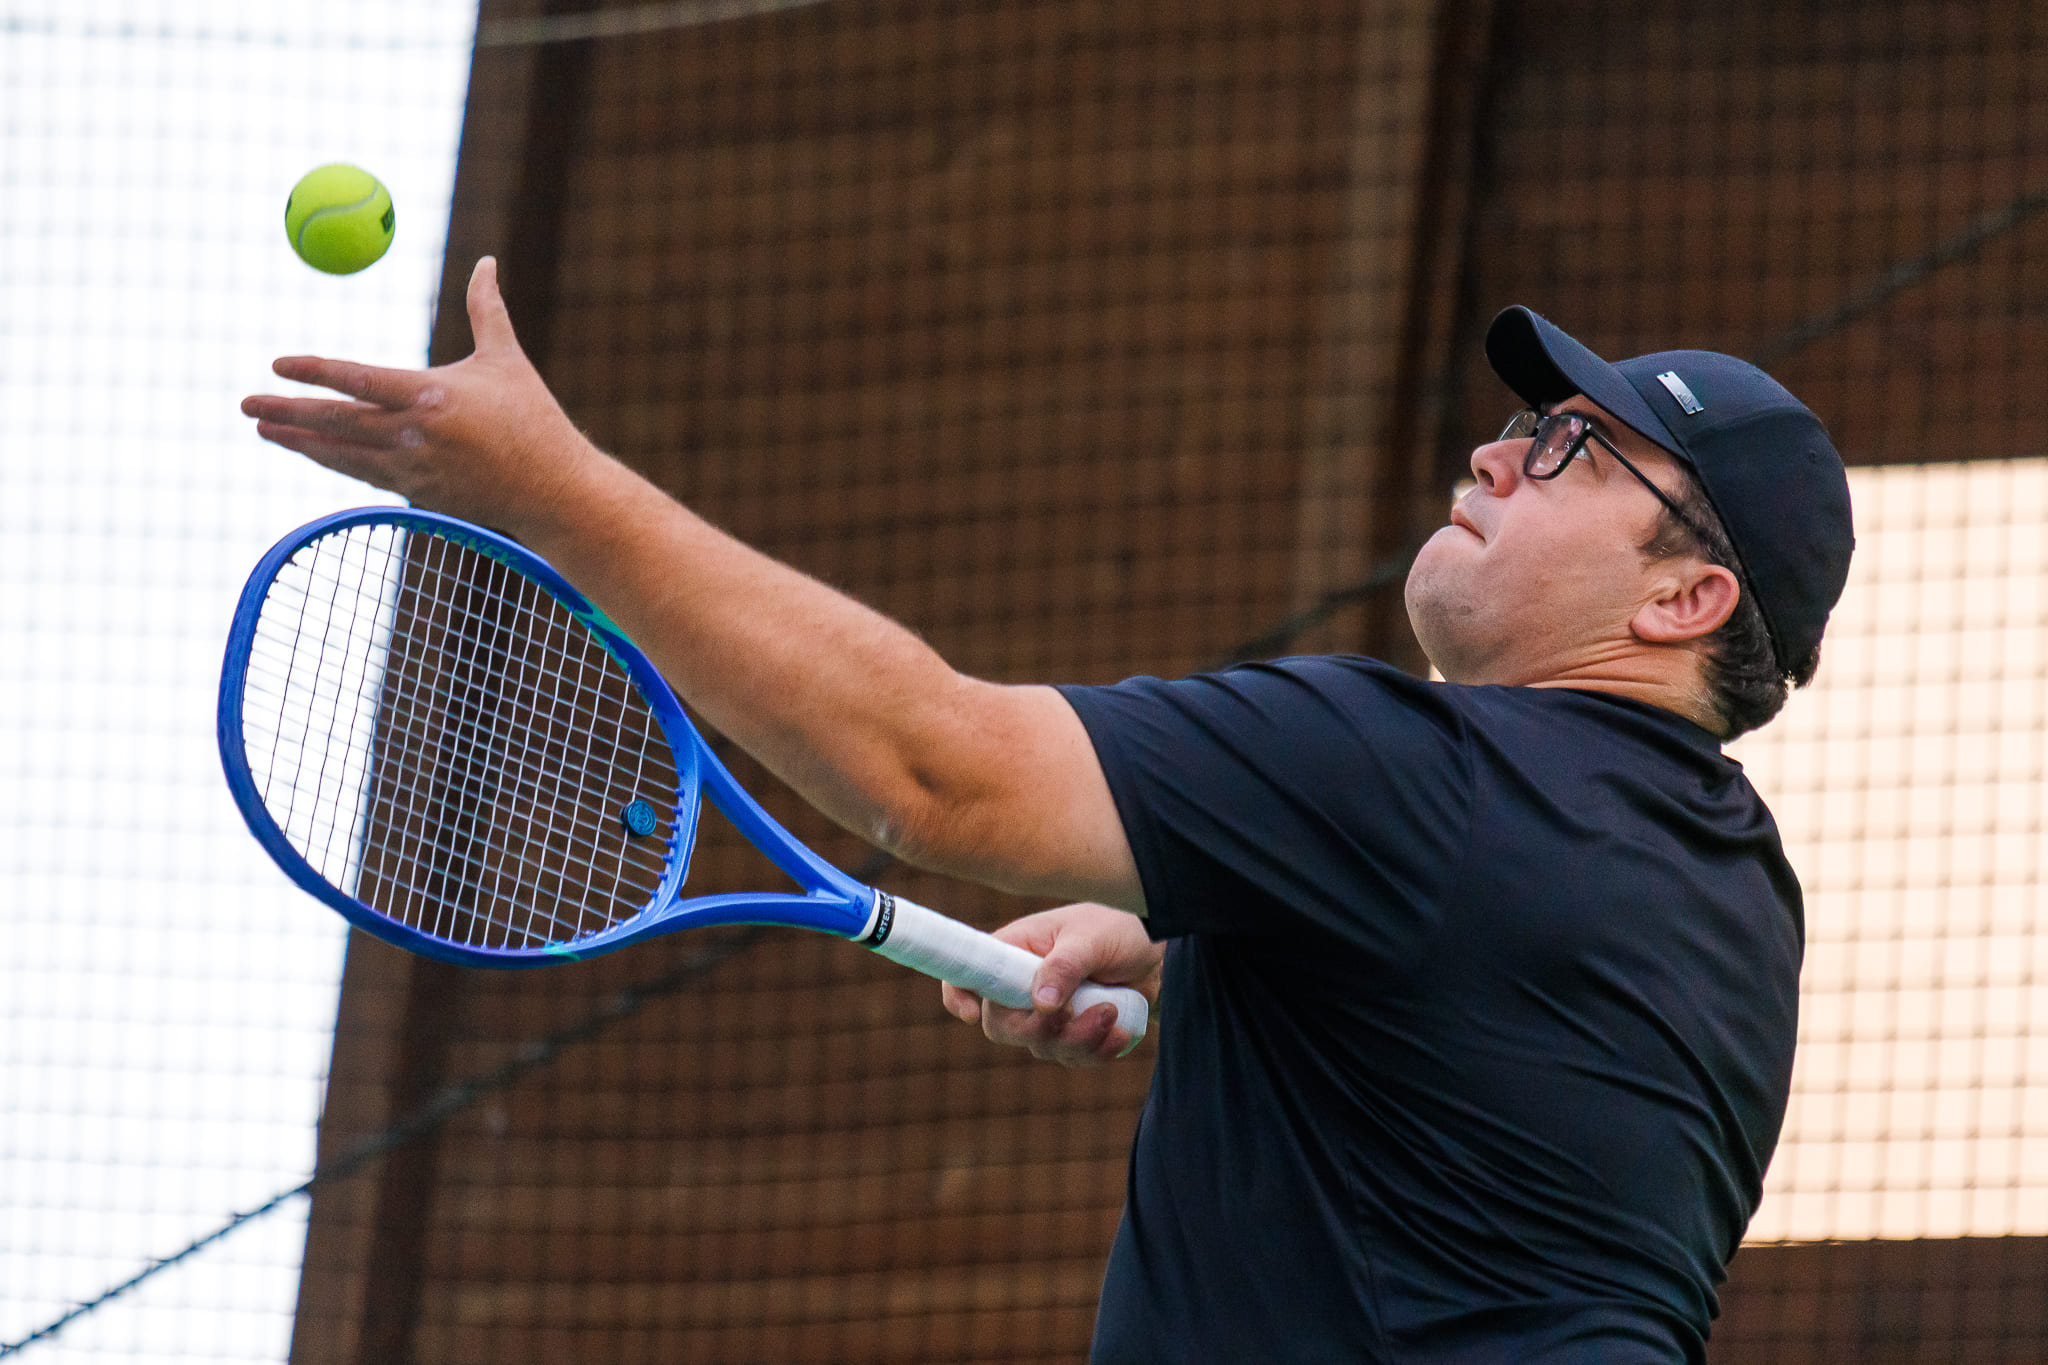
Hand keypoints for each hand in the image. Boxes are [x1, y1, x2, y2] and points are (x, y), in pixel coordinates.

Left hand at [240, 257, 605, 533]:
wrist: (553, 492)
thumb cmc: (533, 420)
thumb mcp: (507, 360)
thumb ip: (487, 309)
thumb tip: (486, 261)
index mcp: (432, 395)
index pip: (357, 379)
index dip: (313, 371)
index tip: (277, 363)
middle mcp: (414, 435)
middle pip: (335, 422)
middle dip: (285, 412)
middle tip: (245, 403)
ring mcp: (412, 470)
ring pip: (341, 454)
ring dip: (299, 442)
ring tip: (264, 429)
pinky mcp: (417, 495)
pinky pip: (363, 474)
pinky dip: (333, 461)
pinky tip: (313, 451)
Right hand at [941, 903, 1163, 1066]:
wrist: (1162, 955)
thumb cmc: (1121, 930)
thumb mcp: (1092, 939)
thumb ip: (1065, 966)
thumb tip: (1040, 1004)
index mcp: (1015, 950)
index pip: (968, 973)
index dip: (958, 996)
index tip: (973, 1015)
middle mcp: (1023, 985)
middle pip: (1002, 1026)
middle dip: (1039, 1030)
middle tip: (1075, 1014)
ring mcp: (1048, 1014)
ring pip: (1041, 1047)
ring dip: (1079, 1040)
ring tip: (1113, 1011)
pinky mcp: (1073, 1035)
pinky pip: (1072, 1059)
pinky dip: (1097, 1052)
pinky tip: (1121, 1033)